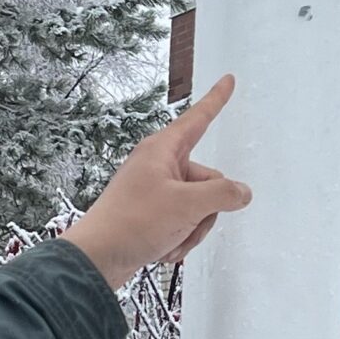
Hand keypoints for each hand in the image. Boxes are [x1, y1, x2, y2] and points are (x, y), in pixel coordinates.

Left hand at [61, 74, 252, 289]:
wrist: (97, 259)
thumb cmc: (133, 223)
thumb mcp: (187, 205)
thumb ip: (223, 195)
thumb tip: (242, 193)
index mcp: (162, 150)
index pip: (198, 119)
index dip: (217, 100)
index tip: (228, 80)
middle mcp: (158, 166)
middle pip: (208, 180)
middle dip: (205, 210)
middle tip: (185, 223)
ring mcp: (155, 191)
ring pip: (198, 207)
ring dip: (192, 229)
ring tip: (170, 240)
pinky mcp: (150, 215)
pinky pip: (182, 223)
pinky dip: (178, 239)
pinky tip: (163, 250)